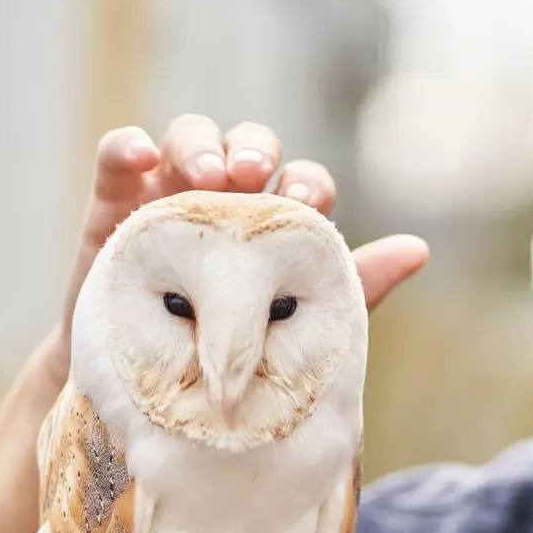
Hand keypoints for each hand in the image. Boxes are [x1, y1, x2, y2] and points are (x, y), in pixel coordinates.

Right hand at [50, 116, 430, 382]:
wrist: (143, 394)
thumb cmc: (228, 356)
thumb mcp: (292, 328)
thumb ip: (352, 286)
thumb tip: (418, 251)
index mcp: (275, 224)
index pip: (302, 183)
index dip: (309, 184)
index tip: (308, 203)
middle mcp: (226, 199)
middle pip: (249, 145)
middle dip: (256, 149)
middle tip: (254, 173)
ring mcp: (169, 195)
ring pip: (188, 137)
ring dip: (200, 143)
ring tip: (205, 172)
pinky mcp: (114, 204)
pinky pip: (118, 159)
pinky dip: (127, 145)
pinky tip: (139, 154)